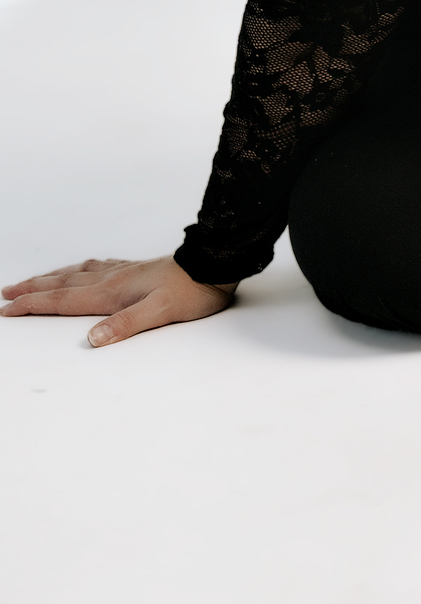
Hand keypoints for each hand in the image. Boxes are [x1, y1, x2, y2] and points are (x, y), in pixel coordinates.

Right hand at [1, 256, 236, 345]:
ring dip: (51, 278)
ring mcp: (124, 272)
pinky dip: (78, 269)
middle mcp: (113, 278)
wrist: (216, 264)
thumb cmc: (193, 290)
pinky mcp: (136, 269)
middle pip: (63, 283)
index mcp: (112, 291)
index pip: (63, 299)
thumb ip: (126, 325)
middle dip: (33, 289)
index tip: (6, 309)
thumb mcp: (161, 312)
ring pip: (77, 273)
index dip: (33, 304)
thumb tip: (93, 339)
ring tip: (32, 281)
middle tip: (6, 293)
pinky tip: (81, 268)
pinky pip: (95, 267)